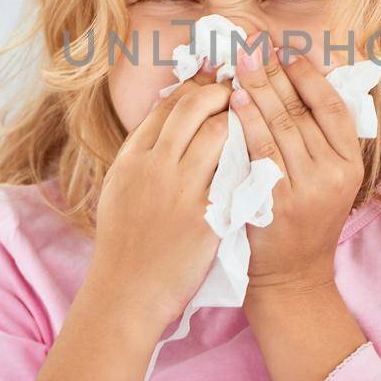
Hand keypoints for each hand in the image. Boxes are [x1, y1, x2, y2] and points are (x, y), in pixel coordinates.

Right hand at [87, 61, 231, 329]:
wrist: (126, 294)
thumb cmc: (124, 246)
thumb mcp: (120, 190)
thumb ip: (141, 156)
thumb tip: (164, 123)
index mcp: (131, 158)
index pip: (166, 105)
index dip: (193, 89)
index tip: (213, 85)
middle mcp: (153, 166)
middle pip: (192, 107)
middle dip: (220, 92)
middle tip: (239, 92)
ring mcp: (179, 189)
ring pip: (218, 131)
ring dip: (239, 120)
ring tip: (254, 120)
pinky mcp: (206, 215)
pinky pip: (235, 170)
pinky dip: (248, 155)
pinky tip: (260, 153)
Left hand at [230, 34, 363, 291]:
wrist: (293, 275)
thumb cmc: (307, 218)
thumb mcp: (329, 178)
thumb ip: (320, 136)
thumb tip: (301, 78)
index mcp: (351, 162)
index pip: (333, 107)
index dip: (311, 76)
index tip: (289, 52)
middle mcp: (333, 173)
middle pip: (302, 111)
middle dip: (276, 73)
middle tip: (254, 45)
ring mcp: (306, 187)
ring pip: (281, 126)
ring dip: (259, 89)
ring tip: (241, 63)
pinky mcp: (276, 201)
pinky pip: (259, 151)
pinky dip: (246, 121)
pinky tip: (233, 100)